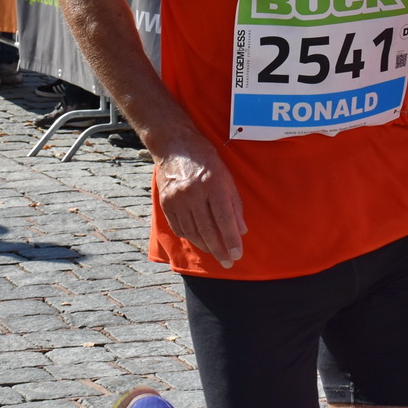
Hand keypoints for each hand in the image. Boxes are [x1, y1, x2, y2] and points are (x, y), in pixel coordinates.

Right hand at [152, 130, 246, 267]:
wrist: (173, 145)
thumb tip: (241, 230)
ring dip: (206, 246)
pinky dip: (190, 237)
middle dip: (219, 249)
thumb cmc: (205, 159)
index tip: (237, 254)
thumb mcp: (226, 176)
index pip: (223, 218)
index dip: (231, 239)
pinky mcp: (166, 203)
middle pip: (207, 229)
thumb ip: (234, 203)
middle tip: (228, 262)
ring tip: (216, 254)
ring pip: (192, 231)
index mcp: (212, 183)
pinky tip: (199, 242)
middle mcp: (193, 193)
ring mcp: (177, 199)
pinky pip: (179, 227)